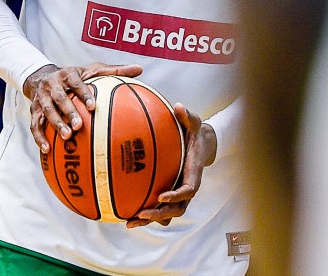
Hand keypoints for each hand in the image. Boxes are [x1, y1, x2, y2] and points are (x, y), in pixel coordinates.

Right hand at [24, 62, 142, 152]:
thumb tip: (140, 68)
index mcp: (68, 74)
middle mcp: (52, 85)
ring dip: (55, 124)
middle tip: (79, 126)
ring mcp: (41, 98)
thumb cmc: (76, 76)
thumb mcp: (93, 69)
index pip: (75, 83)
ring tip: (66, 137)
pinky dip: (39, 137)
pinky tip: (47, 150)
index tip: (93, 106)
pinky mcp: (33, 111)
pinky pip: (34, 125)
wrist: (43, 77)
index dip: (83, 94)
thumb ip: (116, 70)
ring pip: (46, 112)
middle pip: (59, 98)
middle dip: (68, 111)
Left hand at [126, 104, 217, 227]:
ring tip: (129, 221)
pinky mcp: (171, 193)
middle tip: (141, 213)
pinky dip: (147, 214)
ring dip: (151, 220)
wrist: (201, 144)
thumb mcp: (194, 121)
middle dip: (160, 214)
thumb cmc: (194, 132)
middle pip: (178, 209)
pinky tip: (127, 214)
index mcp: (194, 171)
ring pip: (168, 213)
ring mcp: (179, 192)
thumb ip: (186, 115)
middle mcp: (188, 186)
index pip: (189, 189)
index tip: (161, 196)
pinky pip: (160, 208)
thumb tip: (178, 105)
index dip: (177, 195)